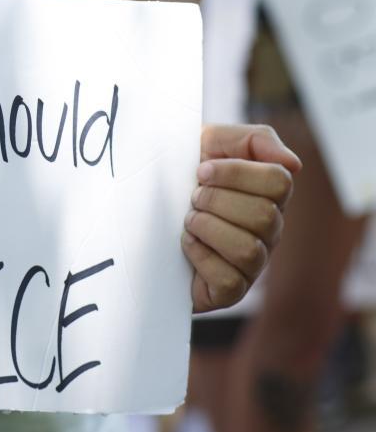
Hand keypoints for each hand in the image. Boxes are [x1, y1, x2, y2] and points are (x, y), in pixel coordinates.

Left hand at [183, 123, 299, 313]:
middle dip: (216, 200)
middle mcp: (269, 230)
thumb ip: (256, 140)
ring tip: (188, 220)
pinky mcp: (230, 291)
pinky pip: (229, 280)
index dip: (236, 172)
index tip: (201, 170)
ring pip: (248, 249)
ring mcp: (253, 263)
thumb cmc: (180, 173)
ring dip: (208, 228)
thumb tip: (294, 164)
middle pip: (264, 215)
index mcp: (269, 194)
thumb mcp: (212, 142)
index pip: (280, 180)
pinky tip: (186, 244)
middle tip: (192, 198)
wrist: (139, 207)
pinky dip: (201, 257)